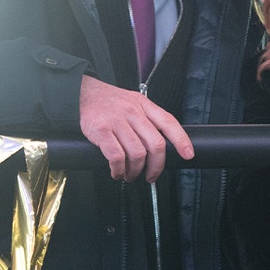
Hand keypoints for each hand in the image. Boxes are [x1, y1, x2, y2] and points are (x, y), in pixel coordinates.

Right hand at [79, 75, 193, 182]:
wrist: (82, 94)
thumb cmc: (109, 103)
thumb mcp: (133, 102)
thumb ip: (147, 119)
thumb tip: (161, 145)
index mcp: (144, 105)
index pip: (169, 122)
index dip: (181, 140)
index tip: (188, 154)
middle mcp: (133, 112)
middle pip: (156, 144)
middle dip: (156, 166)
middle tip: (151, 176)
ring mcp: (117, 121)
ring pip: (137, 154)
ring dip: (135, 171)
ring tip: (130, 175)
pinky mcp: (102, 131)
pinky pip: (117, 157)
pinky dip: (119, 170)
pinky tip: (117, 172)